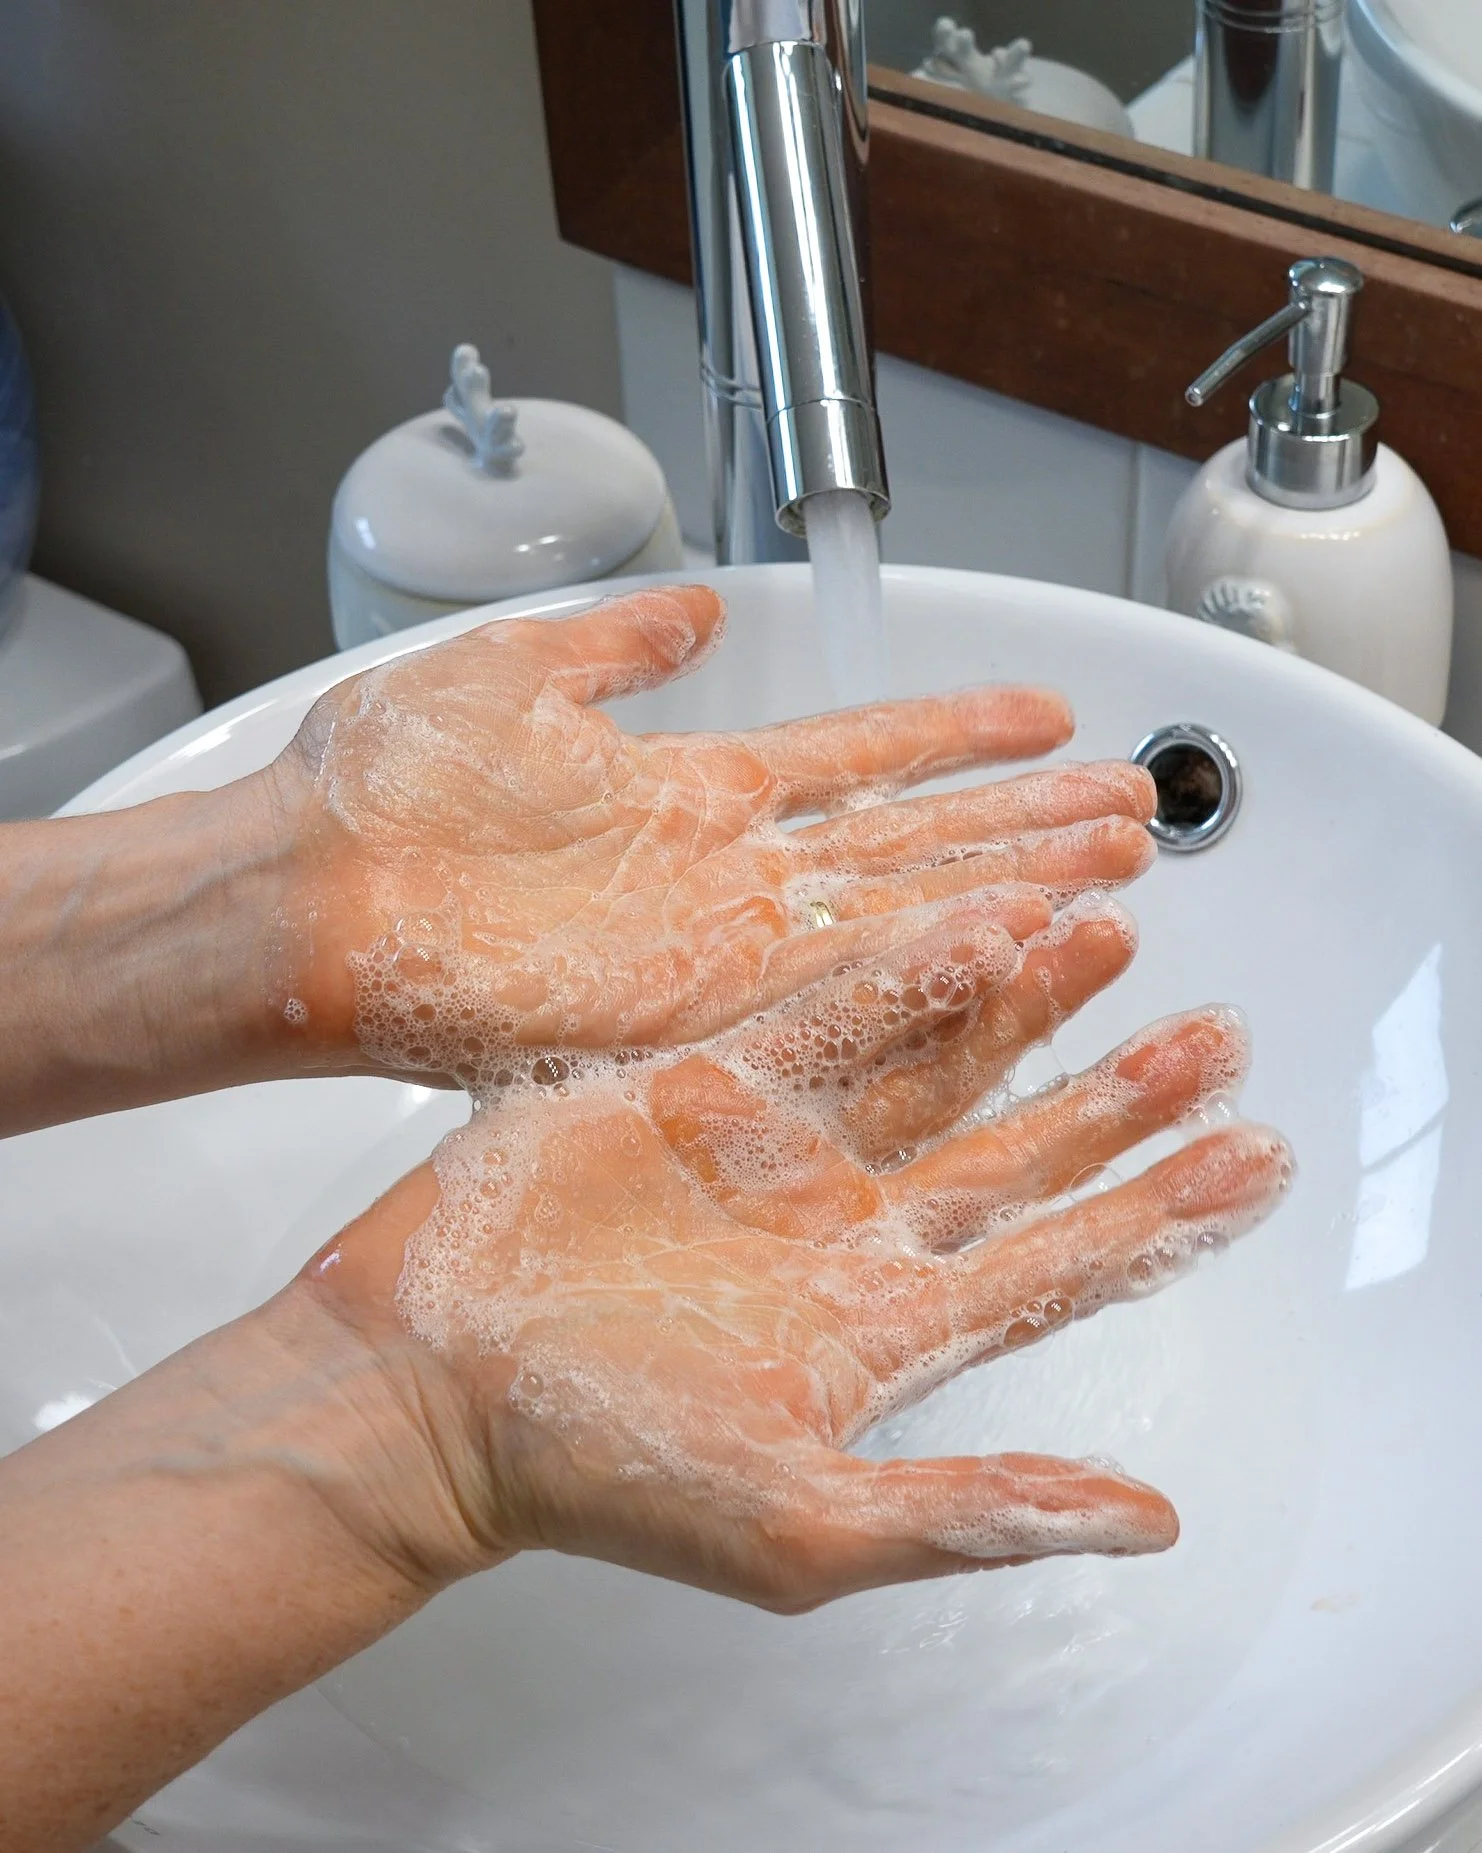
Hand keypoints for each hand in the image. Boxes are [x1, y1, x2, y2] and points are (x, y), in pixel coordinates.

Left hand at [0, 583, 1157, 1134]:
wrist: (300, 900)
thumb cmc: (380, 792)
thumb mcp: (514, 674)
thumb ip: (617, 641)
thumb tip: (687, 601)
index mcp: (690, 790)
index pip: (860, 753)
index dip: (955, 731)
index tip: (1042, 712)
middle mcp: (725, 875)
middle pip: (911, 839)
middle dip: (1025, 819)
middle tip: (1131, 802)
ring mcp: (719, 943)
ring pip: (904, 907)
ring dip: (1016, 884)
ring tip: (1121, 860)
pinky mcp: (699, 1008)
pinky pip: (843, 980)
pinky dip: (939, 957)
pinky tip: (1030, 933)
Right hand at [303, 904, 1290, 1611]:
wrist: (432, 1380)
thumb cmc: (602, 1470)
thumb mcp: (802, 1524)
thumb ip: (978, 1515)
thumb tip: (1147, 1524)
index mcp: (884, 1333)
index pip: (1060, 1264)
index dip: (1160, 1211)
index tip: (1253, 1154)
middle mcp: (847, 1234)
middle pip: (1019, 1150)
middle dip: (1119, 1091)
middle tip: (1214, 1030)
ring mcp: (779, 1153)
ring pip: (937, 1061)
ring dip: (1029, 1006)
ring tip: (1114, 934)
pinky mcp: (703, 1084)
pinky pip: (825, 1010)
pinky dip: (906, 968)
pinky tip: (982, 922)